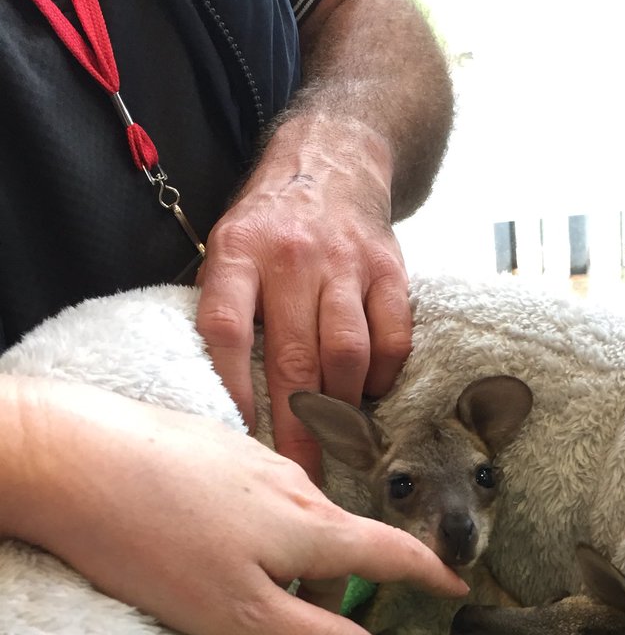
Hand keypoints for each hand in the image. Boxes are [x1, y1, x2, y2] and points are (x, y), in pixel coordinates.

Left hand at [8, 381, 466, 634]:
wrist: (68, 457)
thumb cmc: (155, 546)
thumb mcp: (241, 616)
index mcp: (311, 528)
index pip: (390, 553)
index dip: (428, 574)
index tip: (457, 586)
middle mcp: (292, 485)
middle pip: (335, 548)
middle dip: (325, 604)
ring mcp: (248, 459)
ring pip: (291, 526)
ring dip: (283, 573)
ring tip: (237, 611)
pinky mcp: (209, 448)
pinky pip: (253, 501)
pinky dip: (250, 539)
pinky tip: (206, 554)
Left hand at [195, 118, 411, 482]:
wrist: (332, 160)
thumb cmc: (270, 224)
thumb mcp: (228, 248)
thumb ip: (226, 308)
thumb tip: (222, 395)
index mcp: (239, 253)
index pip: (227, 330)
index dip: (231, 390)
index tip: (238, 438)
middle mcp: (291, 256)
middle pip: (294, 358)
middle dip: (297, 426)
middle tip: (300, 474)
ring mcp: (345, 263)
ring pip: (347, 354)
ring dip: (343, 403)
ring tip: (338, 433)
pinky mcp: (389, 269)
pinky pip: (392, 338)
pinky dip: (384, 374)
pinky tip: (371, 387)